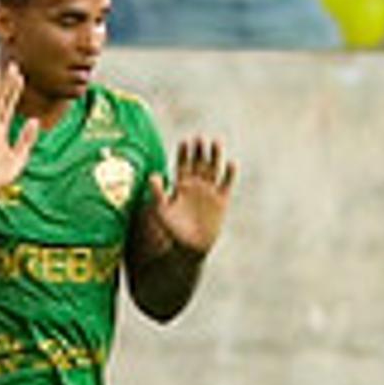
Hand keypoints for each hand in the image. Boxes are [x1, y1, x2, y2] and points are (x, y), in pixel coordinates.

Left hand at [153, 133, 234, 254]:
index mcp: (180, 185)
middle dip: (199, 150)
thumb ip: (157, 193)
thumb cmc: (172, 230)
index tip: (184, 141)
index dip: (184, 153)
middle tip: (200, 137)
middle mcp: (195, 185)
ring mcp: (209, 191)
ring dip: (215, 155)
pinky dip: (229, 174)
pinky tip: (231, 163)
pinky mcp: (222, 200)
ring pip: (213, 168)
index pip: (182, 164)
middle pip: (198, 162)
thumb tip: (152, 176)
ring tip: (215, 141)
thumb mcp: (162, 210)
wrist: (189, 247)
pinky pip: (227, 183)